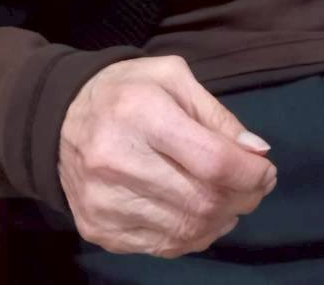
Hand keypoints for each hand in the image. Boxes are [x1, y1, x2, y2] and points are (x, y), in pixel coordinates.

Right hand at [59, 55, 276, 257]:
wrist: (58, 120)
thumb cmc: (126, 91)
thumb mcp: (172, 78)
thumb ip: (217, 115)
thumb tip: (256, 153)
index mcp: (141, 113)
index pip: (212, 161)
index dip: (250, 173)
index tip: (265, 170)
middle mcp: (117, 161)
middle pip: (203, 201)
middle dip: (243, 198)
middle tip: (253, 187)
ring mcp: (105, 202)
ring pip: (187, 229)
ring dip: (222, 219)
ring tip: (228, 200)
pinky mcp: (99, 229)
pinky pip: (165, 246)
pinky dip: (194, 234)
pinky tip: (199, 214)